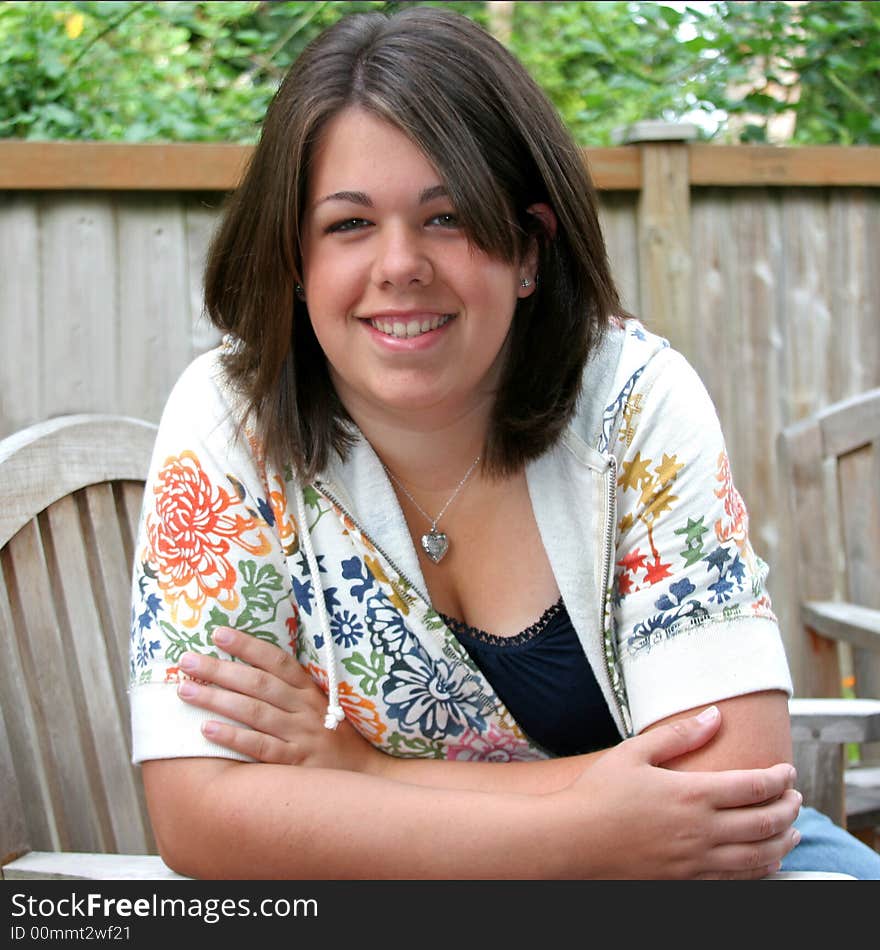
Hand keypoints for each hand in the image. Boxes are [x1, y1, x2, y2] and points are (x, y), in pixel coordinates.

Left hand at [176, 628, 379, 773]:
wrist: (367, 776)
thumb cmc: (336, 739)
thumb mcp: (320, 707)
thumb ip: (291, 691)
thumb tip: (249, 670)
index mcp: (311, 691)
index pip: (277, 661)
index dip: (248, 645)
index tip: (218, 633)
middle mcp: (306, 708)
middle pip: (258, 683)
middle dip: (220, 669)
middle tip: (187, 660)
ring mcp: (302, 735)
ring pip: (255, 712)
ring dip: (217, 699)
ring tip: (185, 690)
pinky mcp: (296, 764)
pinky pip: (260, 747)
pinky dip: (233, 737)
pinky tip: (207, 729)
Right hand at [558, 706, 801, 879]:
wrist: (573, 842)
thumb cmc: (599, 793)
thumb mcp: (634, 752)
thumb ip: (678, 734)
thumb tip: (714, 715)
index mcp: (692, 794)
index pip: (755, 787)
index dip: (779, 779)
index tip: (788, 771)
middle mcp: (702, 831)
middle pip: (766, 823)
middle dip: (789, 809)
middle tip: (797, 798)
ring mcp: (697, 862)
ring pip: (759, 857)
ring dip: (783, 842)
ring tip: (793, 831)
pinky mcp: (688, 882)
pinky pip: (738, 880)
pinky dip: (762, 870)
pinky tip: (766, 861)